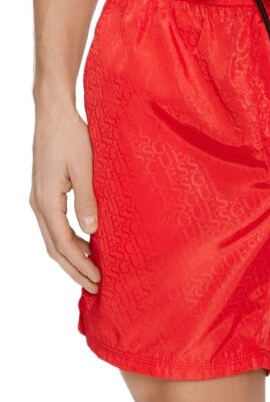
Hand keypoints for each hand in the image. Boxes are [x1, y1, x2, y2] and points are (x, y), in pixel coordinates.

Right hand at [30, 99, 100, 293]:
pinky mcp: (45, 193)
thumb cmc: (71, 136)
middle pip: (55, 248)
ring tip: (92, 272)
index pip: (63, 244)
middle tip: (96, 288)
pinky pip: (55, 226)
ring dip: (71, 258)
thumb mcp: (85, 169)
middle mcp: (38, 204)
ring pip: (53, 239)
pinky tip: (86, 245)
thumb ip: (87, 200)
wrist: (53, 113)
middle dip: (75, 270)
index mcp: (46, 200)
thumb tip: (92, 232)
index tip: (99, 281)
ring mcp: (39, 199)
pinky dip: (68, 241)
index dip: (81, 266)